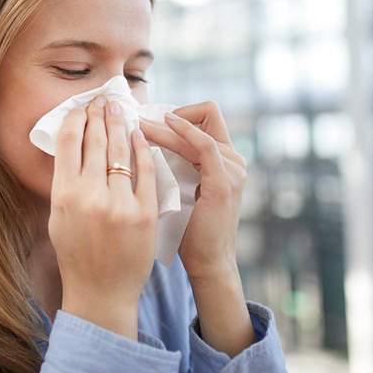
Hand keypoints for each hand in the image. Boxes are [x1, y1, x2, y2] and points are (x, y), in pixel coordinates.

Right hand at [49, 95, 158, 338]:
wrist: (102, 291)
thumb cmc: (76, 253)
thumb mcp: (58, 216)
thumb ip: (65, 182)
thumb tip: (72, 145)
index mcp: (64, 195)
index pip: (67, 143)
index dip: (75, 120)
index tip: (80, 107)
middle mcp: (90, 196)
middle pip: (94, 142)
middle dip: (98, 116)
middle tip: (102, 100)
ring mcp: (119, 204)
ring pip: (120, 151)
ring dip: (119, 125)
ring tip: (119, 109)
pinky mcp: (144, 212)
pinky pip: (145, 171)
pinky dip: (142, 149)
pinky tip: (140, 134)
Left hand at [139, 101, 247, 280]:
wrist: (206, 261)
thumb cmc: (187, 227)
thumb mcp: (178, 185)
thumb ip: (171, 161)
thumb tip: (138, 137)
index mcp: (225, 158)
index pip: (205, 116)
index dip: (178, 112)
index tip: (147, 119)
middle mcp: (234, 159)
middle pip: (206, 113)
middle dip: (170, 112)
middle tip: (138, 115)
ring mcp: (233, 169)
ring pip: (198, 128)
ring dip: (165, 125)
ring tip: (138, 124)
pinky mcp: (224, 182)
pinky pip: (204, 146)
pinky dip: (183, 132)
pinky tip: (163, 125)